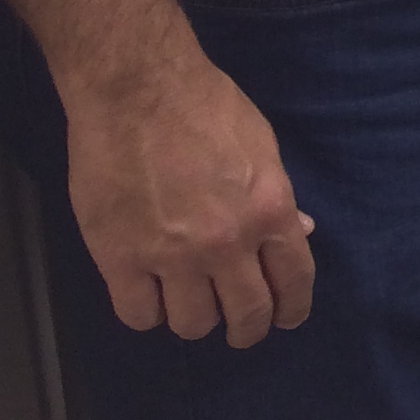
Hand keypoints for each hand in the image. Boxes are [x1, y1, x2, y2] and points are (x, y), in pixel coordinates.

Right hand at [62, 56, 315, 346]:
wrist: (137, 90)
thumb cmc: (206, 107)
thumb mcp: (261, 146)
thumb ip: (279, 197)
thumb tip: (300, 231)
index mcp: (269, 210)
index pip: (295, 281)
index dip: (292, 309)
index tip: (285, 319)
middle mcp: (227, 242)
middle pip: (246, 316)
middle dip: (247, 328)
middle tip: (238, 326)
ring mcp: (172, 255)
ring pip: (191, 324)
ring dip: (194, 317)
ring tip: (189, 300)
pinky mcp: (119, 259)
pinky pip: (139, 315)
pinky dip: (146, 312)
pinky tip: (148, 293)